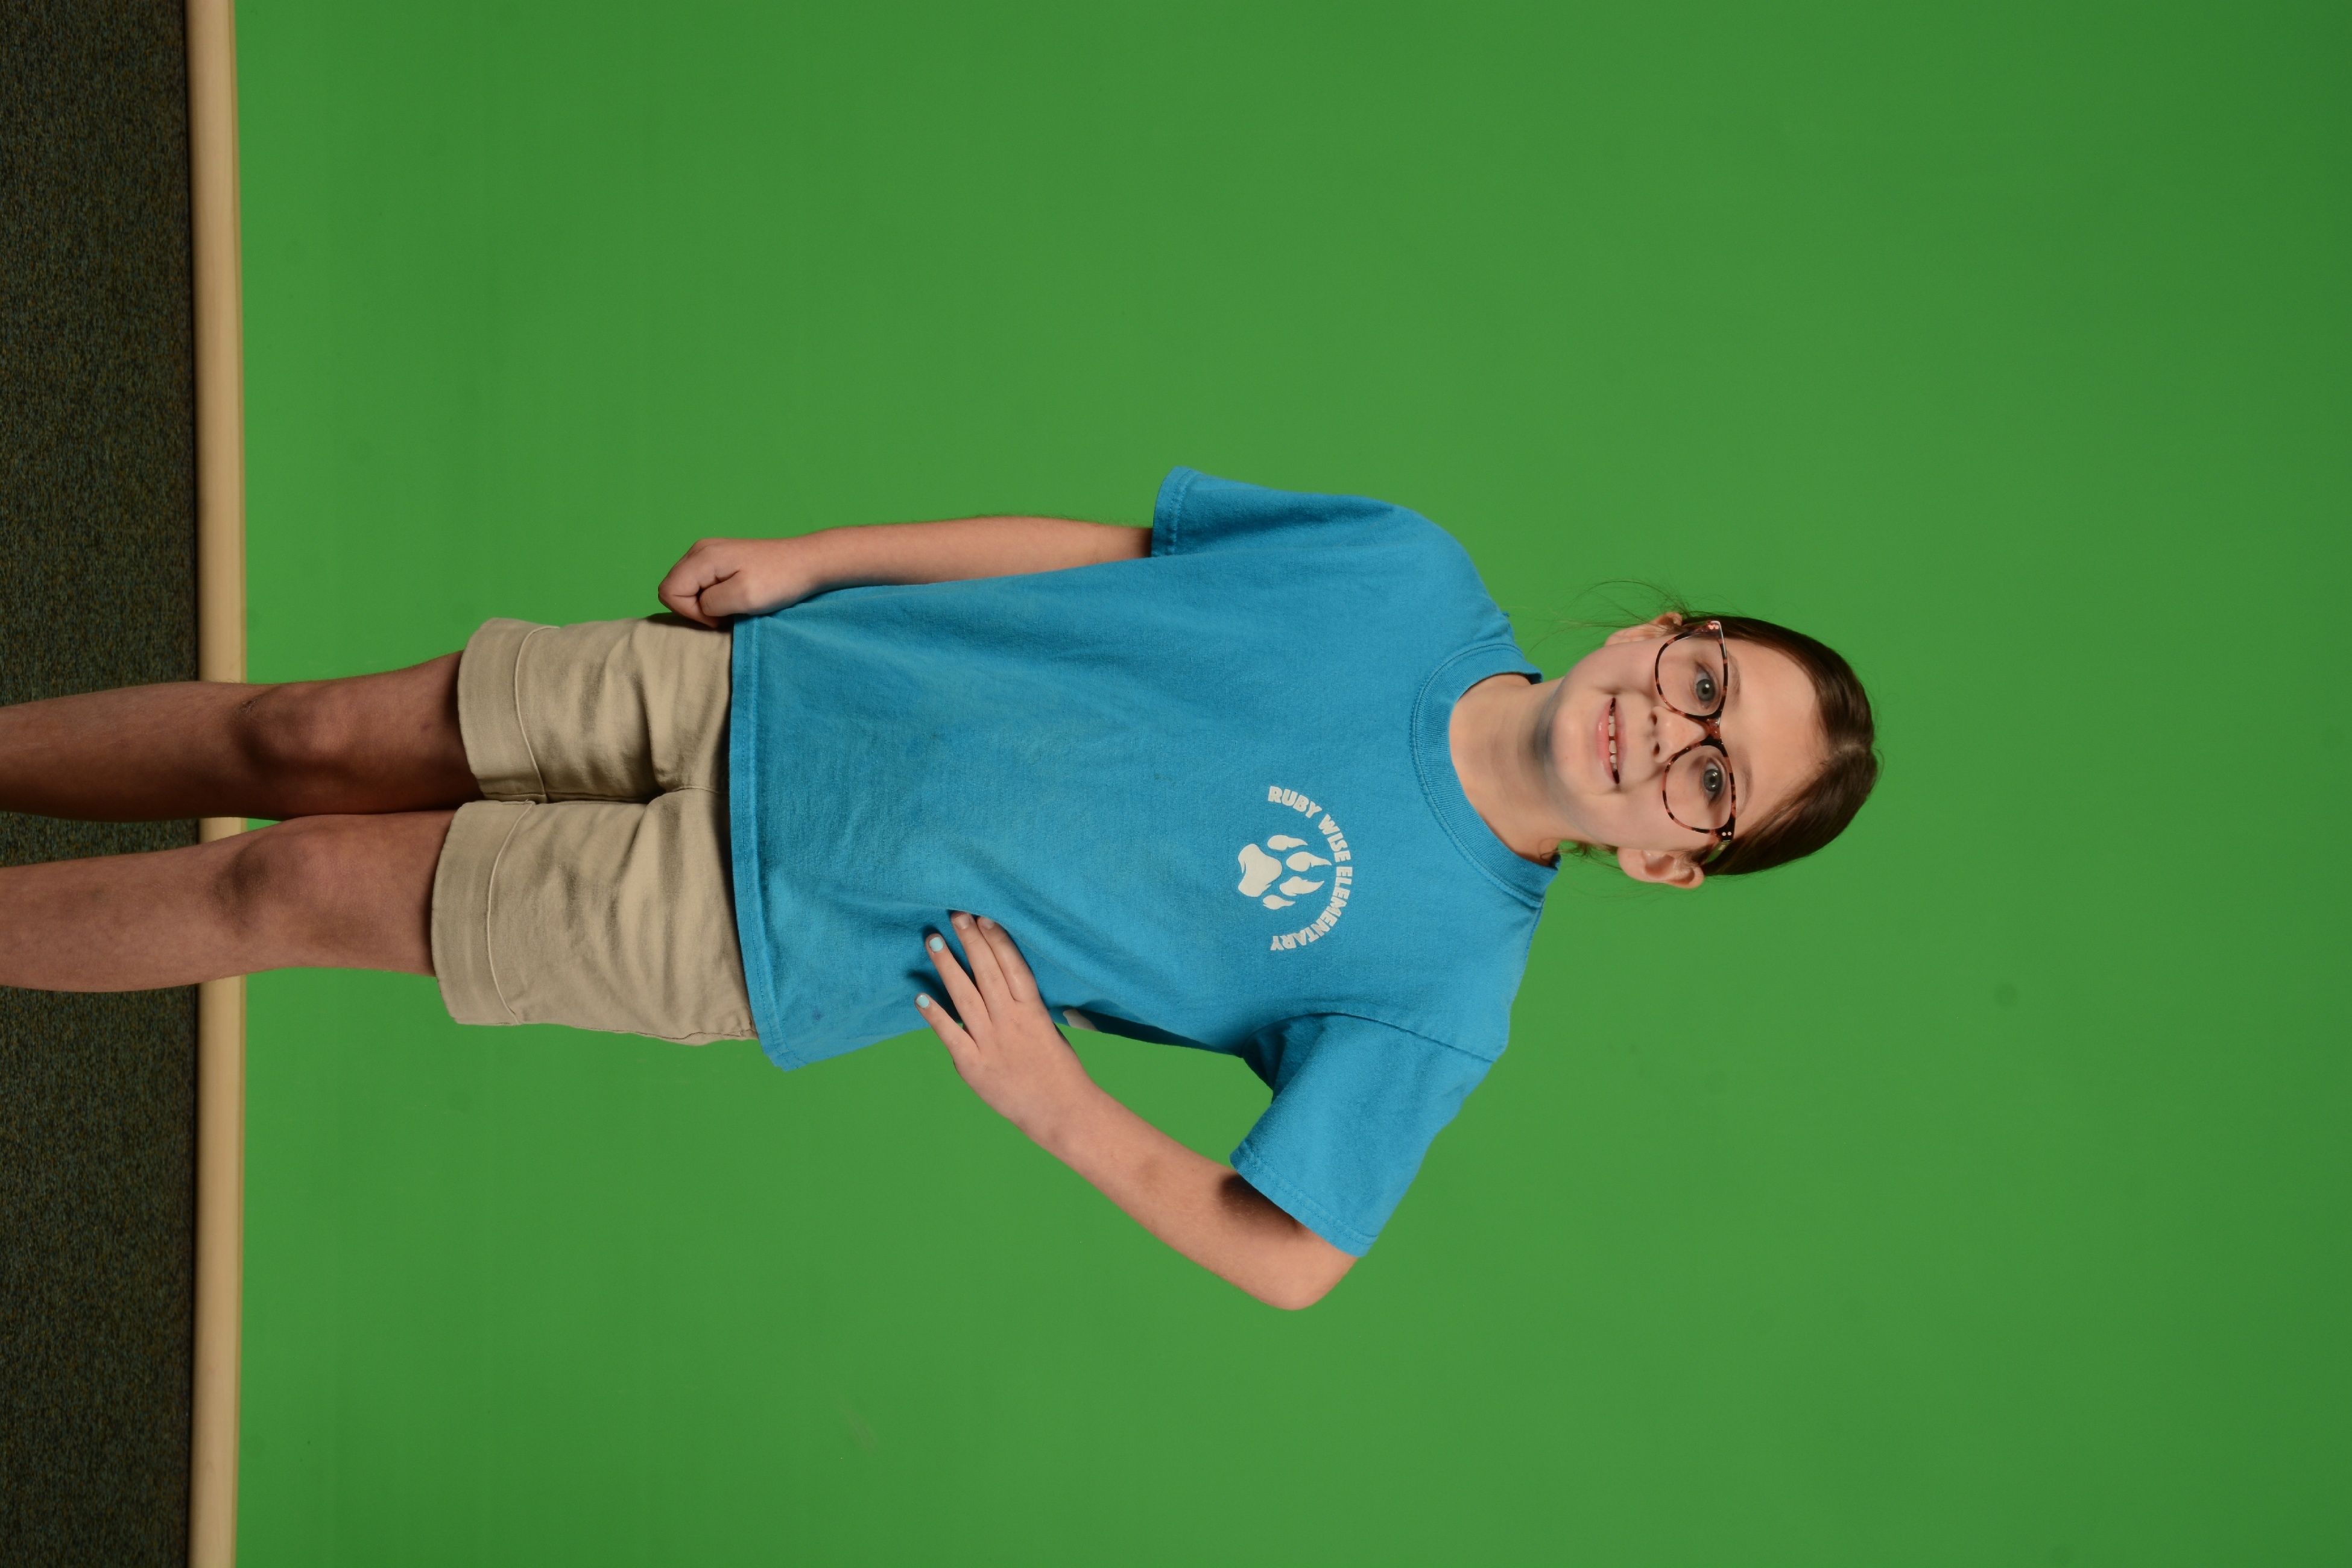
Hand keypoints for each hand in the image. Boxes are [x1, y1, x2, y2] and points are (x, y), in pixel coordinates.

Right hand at [657, 537, 820, 626]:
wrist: (808, 563)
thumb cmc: (779, 580)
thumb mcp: (742, 597)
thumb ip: (708, 603)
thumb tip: (697, 606)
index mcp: (702, 556)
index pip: (668, 592)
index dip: (689, 612)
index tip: (720, 616)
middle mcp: (699, 550)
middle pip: (673, 588)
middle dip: (695, 608)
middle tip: (728, 612)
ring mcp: (709, 552)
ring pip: (686, 587)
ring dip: (705, 603)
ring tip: (734, 604)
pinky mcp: (720, 559)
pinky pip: (700, 583)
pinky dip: (713, 596)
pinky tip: (735, 597)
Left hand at [916, 913, 1099, 1142]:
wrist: (1061, 1112)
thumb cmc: (1058, 1070)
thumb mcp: (1048, 1029)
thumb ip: (1024, 1008)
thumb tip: (1001, 985)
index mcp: (1033, 1011)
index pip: (1012, 966)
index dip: (997, 940)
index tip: (983, 917)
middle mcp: (1011, 1022)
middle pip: (987, 974)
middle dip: (970, 941)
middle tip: (955, 914)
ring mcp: (992, 1043)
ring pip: (965, 997)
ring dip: (948, 966)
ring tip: (934, 940)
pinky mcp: (974, 1067)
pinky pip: (951, 1035)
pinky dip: (935, 1015)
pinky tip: (920, 996)